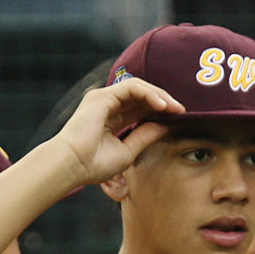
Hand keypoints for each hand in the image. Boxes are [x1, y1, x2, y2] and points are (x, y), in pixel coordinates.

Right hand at [55, 78, 183, 187]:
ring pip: (138, 87)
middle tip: (182, 110)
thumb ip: (145, 137)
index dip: (160, 110)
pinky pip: (132, 87)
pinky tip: (162, 105)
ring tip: (174, 107)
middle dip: (163, 101)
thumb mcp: (127, 152)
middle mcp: (107, 105)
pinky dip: (149, 93)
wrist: (72, 166)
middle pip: (141, 96)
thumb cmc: (93, 165)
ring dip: (159, 95)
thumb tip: (164, 126)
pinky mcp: (102, 96)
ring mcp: (103, 99)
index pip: (140, 108)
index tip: (179, 118)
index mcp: (111, 119)